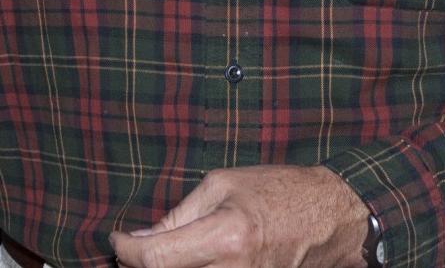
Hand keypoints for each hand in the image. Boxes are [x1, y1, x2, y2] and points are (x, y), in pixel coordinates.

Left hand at [110, 164, 369, 267]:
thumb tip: (141, 238)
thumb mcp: (223, 184)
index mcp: (226, 238)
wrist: (328, 218)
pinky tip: (183, 262)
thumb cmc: (278, 191)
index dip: (126, 251)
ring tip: (156, 256)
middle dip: (139, 266)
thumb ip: (179, 215)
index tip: (116, 240)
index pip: (157, 257)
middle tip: (130, 251)